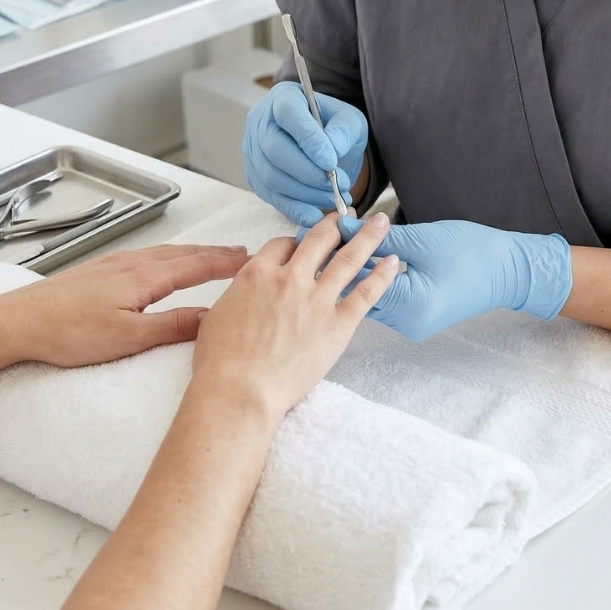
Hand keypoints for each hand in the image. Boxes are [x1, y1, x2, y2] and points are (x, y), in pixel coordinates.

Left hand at [0, 244, 249, 367]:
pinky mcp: (99, 271)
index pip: (198, 265)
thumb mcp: (129, 338)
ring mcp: (114, 264)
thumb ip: (173, 326)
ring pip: (165, 253)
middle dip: (216, 253)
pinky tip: (163, 264)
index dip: (227, 263)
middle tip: (243, 254)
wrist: (17, 322)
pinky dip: (169, 256)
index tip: (253, 261)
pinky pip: (147, 257)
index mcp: (145, 277)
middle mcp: (132, 263)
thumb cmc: (67, 333)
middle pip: (185, 253)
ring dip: (193, 253)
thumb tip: (213, 319)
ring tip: (211, 256)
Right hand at [191, 212, 398, 419]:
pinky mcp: (337, 325)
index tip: (304, 242)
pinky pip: (365, 293)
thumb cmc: (221, 363)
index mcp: (257, 274)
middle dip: (335, 224)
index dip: (296, 240)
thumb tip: (243, 295)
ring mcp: (316, 300)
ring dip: (367, 237)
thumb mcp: (217, 315)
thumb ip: (237, 296)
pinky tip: (392, 263)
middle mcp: (290, 279)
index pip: (282, 244)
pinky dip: (381, 275)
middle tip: (346, 217)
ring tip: (381, 223)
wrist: (239, 392)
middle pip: (319, 239)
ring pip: (348, 258)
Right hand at [243, 82, 368, 225]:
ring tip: (334, 197)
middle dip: (308, 172)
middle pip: (275, 149)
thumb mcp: (349, 121)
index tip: (331, 162)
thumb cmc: (334, 127)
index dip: (308, 139)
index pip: (288, 114)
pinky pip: (271, 196)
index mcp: (283, 98)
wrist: (322, 144)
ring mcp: (253, 151)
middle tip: (338, 185)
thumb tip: (333, 150)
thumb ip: (343, 131)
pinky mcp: (255, 176)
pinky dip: (294, 209)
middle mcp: (260, 122)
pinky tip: (316, 214)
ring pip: (272, 176)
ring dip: (305, 192)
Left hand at [338, 217, 572, 340]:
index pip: (358, 281)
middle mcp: (407, 323)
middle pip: (358, 295)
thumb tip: (346, 228)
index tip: (321, 231)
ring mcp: (412, 323)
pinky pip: (383, 300)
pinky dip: (371, 280)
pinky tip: (361, 260)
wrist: (510, 270)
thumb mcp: (423, 239)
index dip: (337, 254)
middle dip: (340, 266)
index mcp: (410, 306)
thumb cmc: (474, 251)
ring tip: (336, 247)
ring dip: (354, 273)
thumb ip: (380, 237)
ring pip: (368, 300)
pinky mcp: (416, 317)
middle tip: (322, 237)